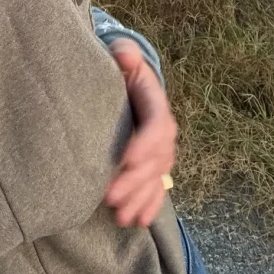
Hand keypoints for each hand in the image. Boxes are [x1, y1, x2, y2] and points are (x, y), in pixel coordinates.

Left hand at [103, 38, 177, 226]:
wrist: (129, 78)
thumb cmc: (121, 66)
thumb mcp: (124, 54)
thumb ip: (125, 53)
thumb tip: (125, 56)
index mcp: (156, 103)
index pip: (157, 125)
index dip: (145, 145)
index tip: (125, 160)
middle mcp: (163, 130)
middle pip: (155, 160)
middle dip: (134, 181)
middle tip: (110, 196)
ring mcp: (160, 150)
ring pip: (155, 179)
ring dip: (139, 199)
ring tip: (120, 216)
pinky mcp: (152, 164)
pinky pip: (156, 187)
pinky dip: (148, 204)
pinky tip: (137, 220)